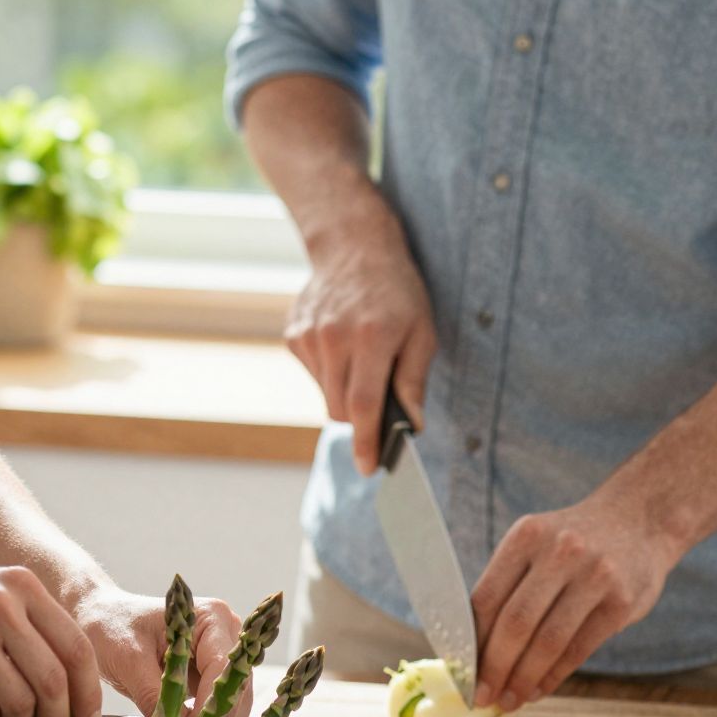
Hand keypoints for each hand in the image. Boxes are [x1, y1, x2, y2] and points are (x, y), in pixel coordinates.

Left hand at [75, 584, 248, 716]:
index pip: (222, 668)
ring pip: (234, 702)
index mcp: (210, 618)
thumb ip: (155, 694)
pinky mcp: (208, 675)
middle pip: (237, 688)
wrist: (98, 618)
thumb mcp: (128, 660)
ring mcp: (220, 655)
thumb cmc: (110, 626)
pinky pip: (219, 706)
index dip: (212, 706)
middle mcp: (224, 633)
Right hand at [286, 206, 437, 476]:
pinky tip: (342, 344)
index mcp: (372, 338)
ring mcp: (309, 338)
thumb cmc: (397, 291)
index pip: (365, 406)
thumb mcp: (422, 331)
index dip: (367, 443)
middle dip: (362, 418)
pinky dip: (330, 373)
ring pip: (325, 396)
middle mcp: (335, 339)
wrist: (353, 247)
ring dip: (345, 393)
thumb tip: (412, 423)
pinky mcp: (294, 337)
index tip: (368, 469)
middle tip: (380, 394)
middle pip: (341, 409)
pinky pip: (313, 376)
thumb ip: (413, 379)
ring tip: (362, 358)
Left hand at [469, 491, 684, 712]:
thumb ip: (509, 584)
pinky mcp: (621, 602)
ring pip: (548, 641)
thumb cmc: (574, 543)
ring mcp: (595, 576)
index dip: (471, 642)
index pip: (488, 598)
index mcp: (527, 535)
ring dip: (524, 679)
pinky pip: (579, 649)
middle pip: (516, 622)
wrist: (639, 521)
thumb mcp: (537, 544)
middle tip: (483, 697)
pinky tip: (539, 689)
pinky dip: (554, 676)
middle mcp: (560, 551)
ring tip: (510, 700)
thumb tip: (474, 648)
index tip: (462, 673)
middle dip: (495, 668)